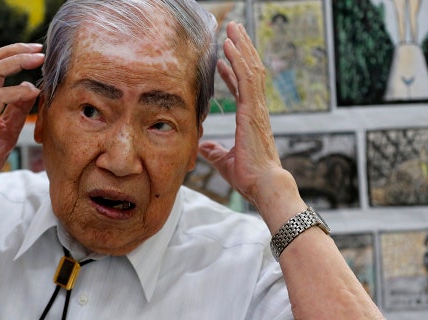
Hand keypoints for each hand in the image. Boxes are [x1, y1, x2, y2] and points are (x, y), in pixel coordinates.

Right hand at [0, 43, 44, 198]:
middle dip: (16, 51)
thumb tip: (32, 89)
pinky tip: (31, 92)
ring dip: (17, 63)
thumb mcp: (7, 129)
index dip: (12, 53)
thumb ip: (17, 109)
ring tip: (37, 62)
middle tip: (38, 50)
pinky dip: (17, 91)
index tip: (35, 51)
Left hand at [198, 22, 301, 224]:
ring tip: (233, 29)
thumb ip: (214, 152)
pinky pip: (246, 78)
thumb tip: (203, 148)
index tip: (225, 58)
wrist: (263, 184)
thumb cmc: (248, 176)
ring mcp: (256, 108)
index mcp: (250, 118)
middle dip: (241, 49)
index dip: (234, 71)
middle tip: (234, 30)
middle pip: (250, 71)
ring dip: (241, 47)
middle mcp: (255, 109)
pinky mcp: (253, 109)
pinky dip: (238, 60)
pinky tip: (230, 47)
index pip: (242, 88)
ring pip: (250, 69)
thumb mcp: (224, 161)